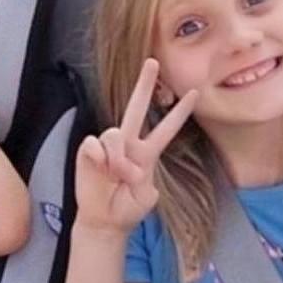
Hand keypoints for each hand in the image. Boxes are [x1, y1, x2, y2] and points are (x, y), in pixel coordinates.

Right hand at [75, 57, 196, 234]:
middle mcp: (127, 144)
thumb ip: (141, 176)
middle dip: (144, 84)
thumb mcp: (145, 196)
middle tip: (152, 62)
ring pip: (115, 134)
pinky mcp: (88, 150)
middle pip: (136, 107)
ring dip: (118, 158)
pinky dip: (100, 158)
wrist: (104, 220)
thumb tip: (124, 162)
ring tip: (116, 176)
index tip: (194, 93)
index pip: (166, 128)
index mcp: (146, 153)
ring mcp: (107, 146)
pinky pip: (95, 144)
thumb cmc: (126, 208)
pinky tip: (100, 169)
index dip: (180, 112)